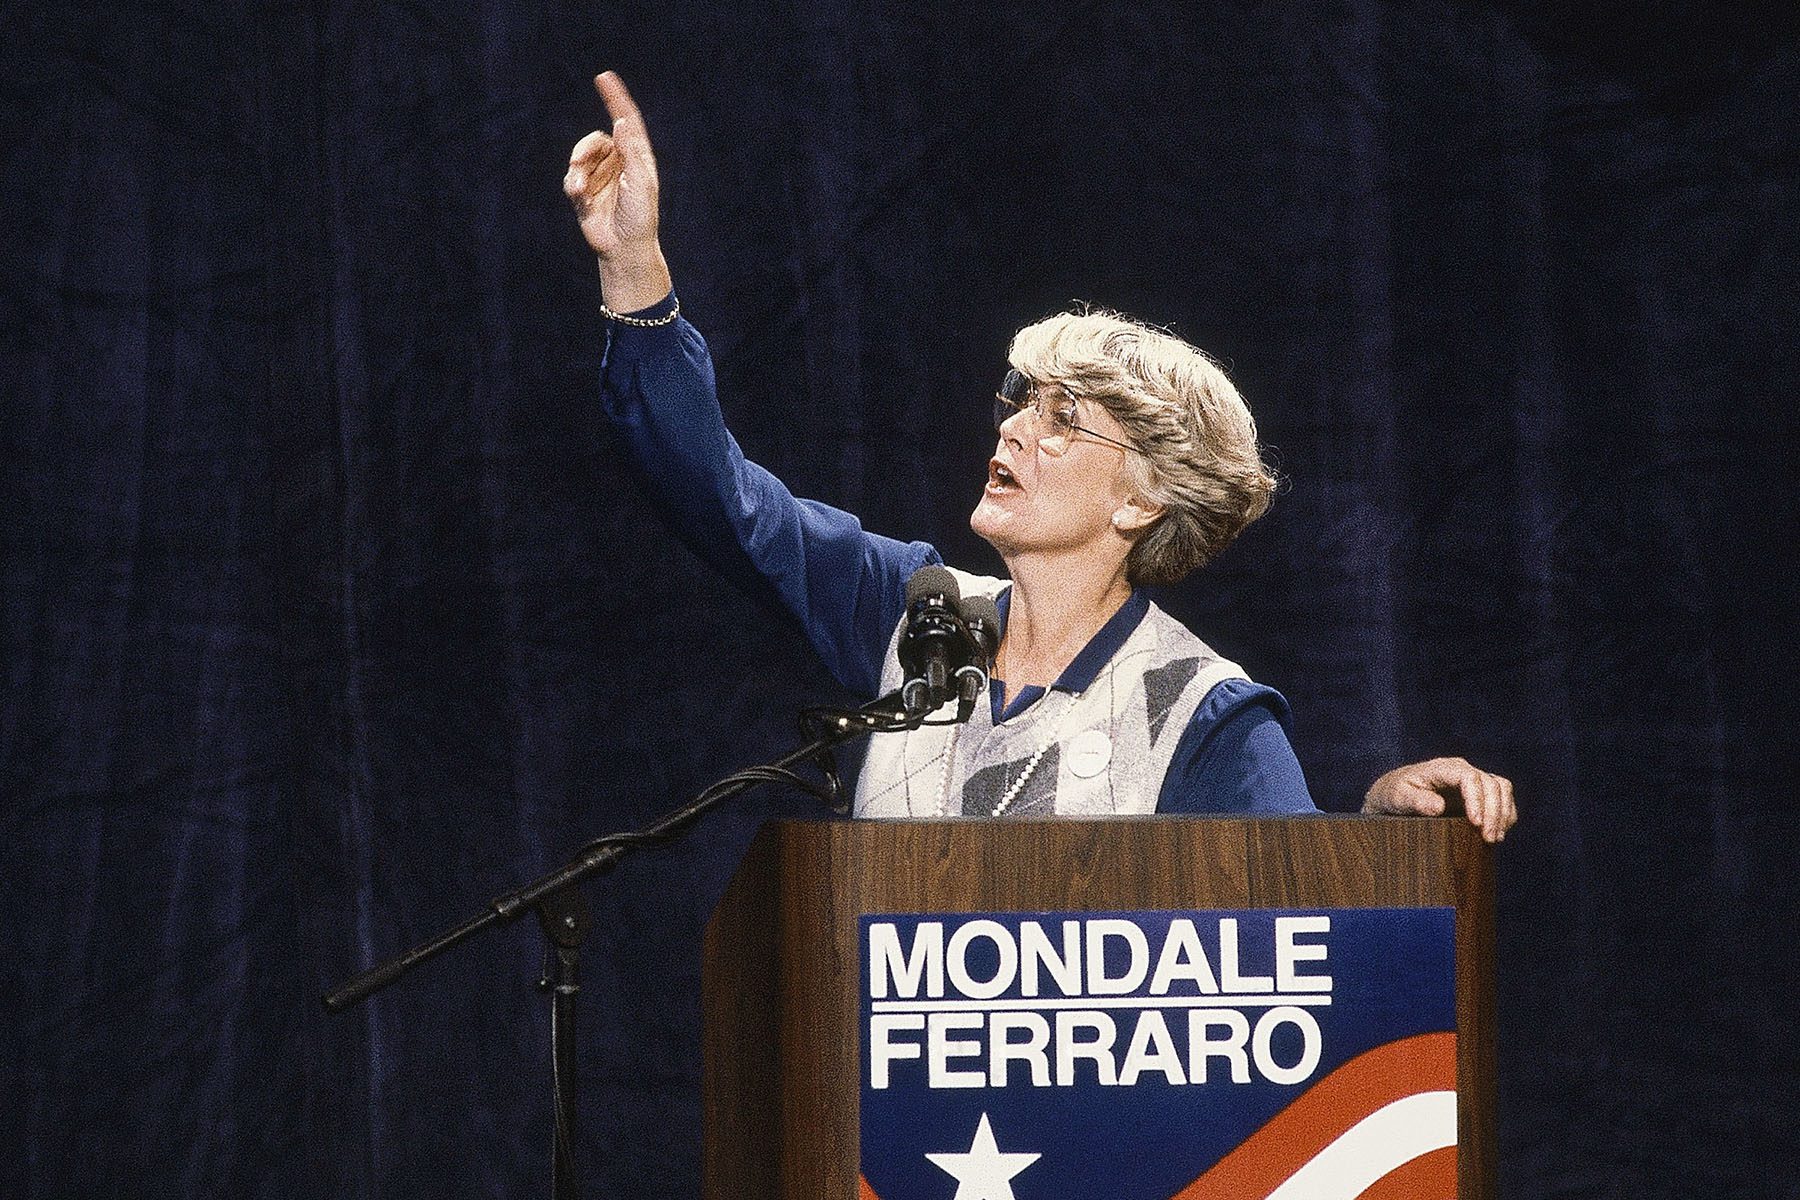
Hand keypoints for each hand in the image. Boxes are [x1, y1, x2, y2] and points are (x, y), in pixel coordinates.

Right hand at [565, 71, 670, 311]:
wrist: (624, 248)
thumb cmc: (640, 218)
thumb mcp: (641, 183)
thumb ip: (631, 152)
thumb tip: (622, 122)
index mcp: (636, 158)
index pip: (626, 122)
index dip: (615, 99)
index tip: (604, 77)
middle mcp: (618, 163)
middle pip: (596, 139)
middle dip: (585, 148)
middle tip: (578, 161)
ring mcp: (600, 176)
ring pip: (580, 157)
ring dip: (577, 169)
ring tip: (579, 188)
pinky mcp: (584, 192)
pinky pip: (571, 177)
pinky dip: (572, 183)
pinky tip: (578, 195)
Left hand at [1362, 757, 1516, 843]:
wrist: (1397, 796)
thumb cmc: (1395, 794)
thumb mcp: (1398, 797)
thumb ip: (1415, 800)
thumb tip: (1438, 806)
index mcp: (1443, 768)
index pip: (1469, 778)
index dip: (1476, 800)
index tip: (1476, 824)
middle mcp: (1462, 770)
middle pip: (1491, 784)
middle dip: (1493, 812)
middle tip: (1488, 838)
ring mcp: (1473, 780)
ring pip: (1502, 788)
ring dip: (1503, 814)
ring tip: (1494, 838)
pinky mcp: (1479, 793)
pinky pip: (1503, 798)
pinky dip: (1505, 815)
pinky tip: (1498, 833)